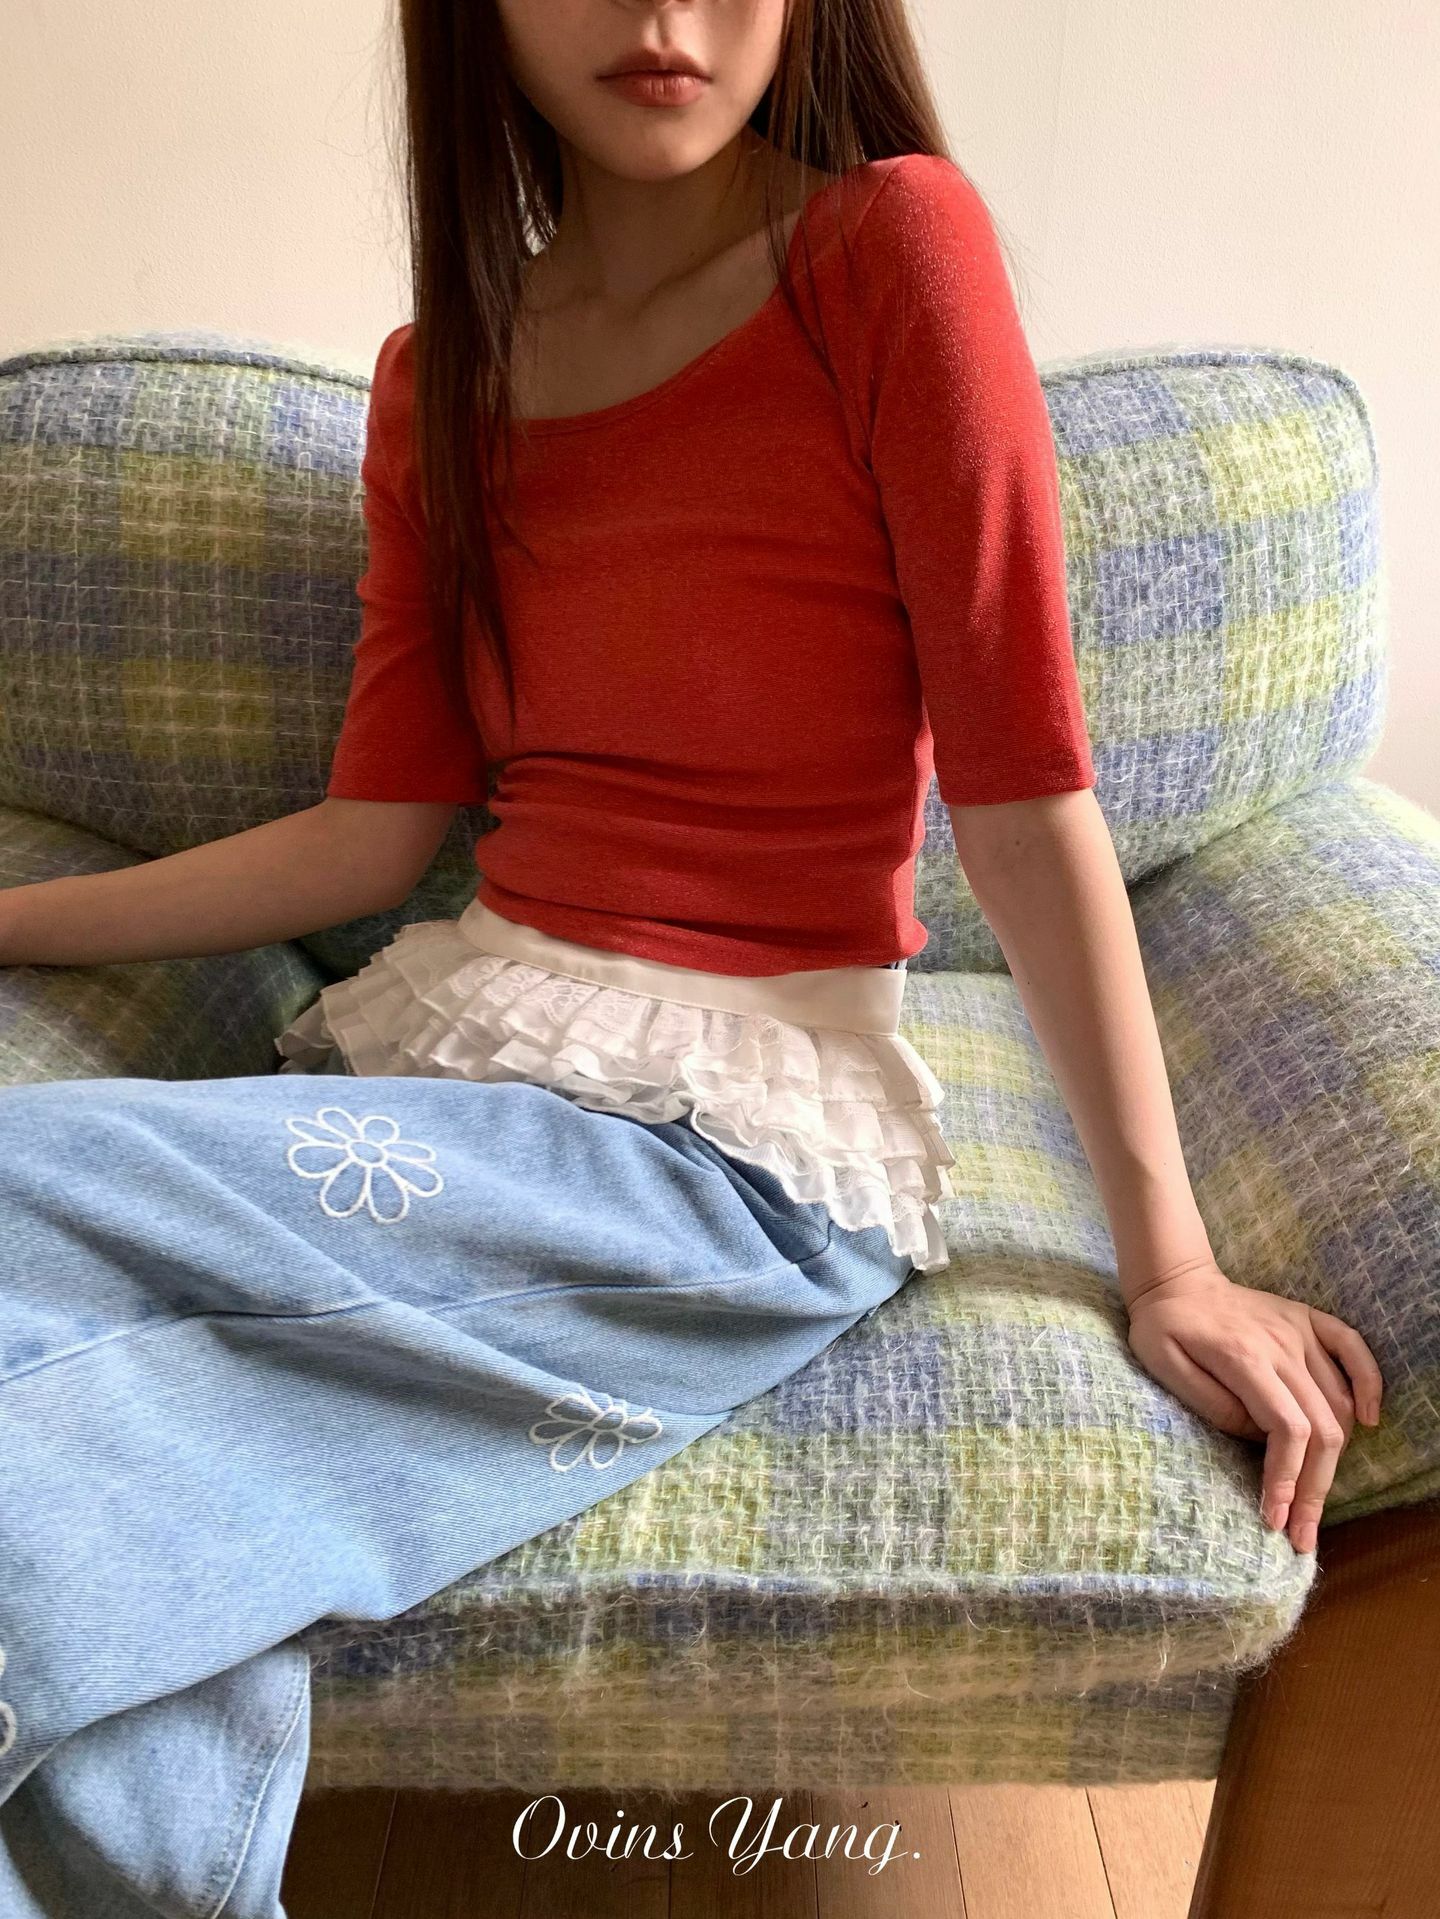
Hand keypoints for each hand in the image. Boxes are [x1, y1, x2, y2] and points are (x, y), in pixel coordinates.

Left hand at [1122, 1256, 1384, 1555]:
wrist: (1175, 1280)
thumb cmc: (1162, 1327)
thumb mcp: (1164, 1366)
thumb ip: (1212, 1404)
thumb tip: (1258, 1437)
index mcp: (1245, 1358)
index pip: (1287, 1429)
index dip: (1286, 1480)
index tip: (1275, 1520)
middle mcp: (1283, 1345)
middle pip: (1322, 1428)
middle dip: (1313, 1490)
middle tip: (1301, 1535)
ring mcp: (1300, 1331)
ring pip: (1339, 1403)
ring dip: (1334, 1460)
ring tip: (1313, 1503)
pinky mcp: (1309, 1321)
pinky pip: (1354, 1349)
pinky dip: (1370, 1384)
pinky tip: (1370, 1421)